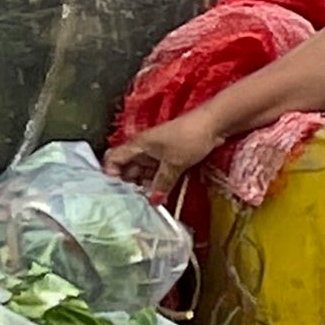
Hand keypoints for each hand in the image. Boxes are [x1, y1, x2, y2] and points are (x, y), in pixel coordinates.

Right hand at [107, 111, 223, 193]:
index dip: (110, 174)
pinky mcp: (168, 157)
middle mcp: (142, 149)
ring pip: (142, 172)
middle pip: (126, 169)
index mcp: (137, 146)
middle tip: (135, 200)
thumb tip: (152, 200)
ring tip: (149, 200)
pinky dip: (157, 181)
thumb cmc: (190, 137)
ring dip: (145, 185)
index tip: (117, 191)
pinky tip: (160, 193)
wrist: (213, 125)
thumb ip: (161, 183)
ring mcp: (155, 153)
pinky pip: (156, 172)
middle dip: (129, 184)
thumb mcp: (174, 164)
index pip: (112, 159)